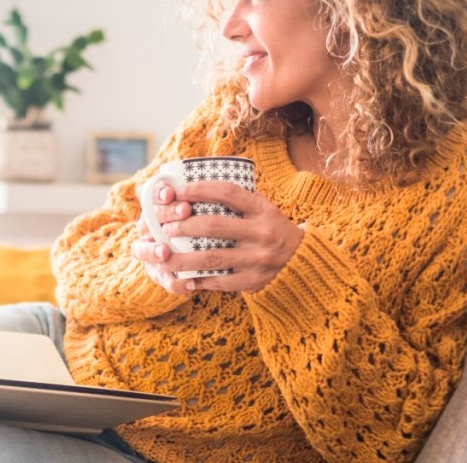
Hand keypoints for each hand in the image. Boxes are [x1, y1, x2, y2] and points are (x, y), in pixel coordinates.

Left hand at [132, 180, 303, 294]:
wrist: (303, 259)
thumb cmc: (271, 227)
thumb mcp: (262, 207)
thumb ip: (237, 198)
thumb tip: (193, 183)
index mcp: (262, 208)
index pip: (226, 192)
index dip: (199, 189)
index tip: (177, 192)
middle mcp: (262, 232)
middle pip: (214, 226)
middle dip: (184, 226)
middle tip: (165, 227)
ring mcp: (258, 258)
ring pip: (212, 258)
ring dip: (183, 258)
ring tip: (164, 256)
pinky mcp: (255, 280)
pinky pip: (221, 282)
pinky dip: (200, 280)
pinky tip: (184, 278)